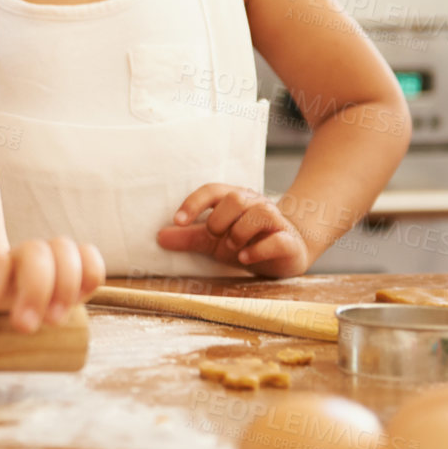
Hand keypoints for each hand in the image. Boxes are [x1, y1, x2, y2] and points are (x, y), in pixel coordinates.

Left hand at [0, 237, 105, 342]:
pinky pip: (89, 260)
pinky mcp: (63, 278)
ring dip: (66, 285)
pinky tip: (82, 297)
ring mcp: (40, 266)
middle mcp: (12, 260)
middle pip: (36, 252)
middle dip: (35, 289)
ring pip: (65, 251)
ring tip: (54, 322)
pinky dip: (92, 273)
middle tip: (22, 328)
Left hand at [155, 184, 311, 277]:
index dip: (194, 203)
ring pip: (259, 213)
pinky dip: (258, 249)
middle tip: (214, 237)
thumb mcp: (214, 241)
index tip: (177, 221)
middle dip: (218, 220)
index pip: (213, 190)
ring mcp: (275, 221)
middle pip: (236, 198)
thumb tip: (159, 237)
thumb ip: (189, 238)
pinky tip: (245, 258)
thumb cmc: (246, 241)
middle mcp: (256, 204)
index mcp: (235, 199)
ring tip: (232, 248)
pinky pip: (276, 239)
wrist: (287, 252)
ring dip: (239, 232)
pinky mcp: (288, 241)